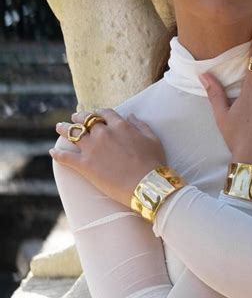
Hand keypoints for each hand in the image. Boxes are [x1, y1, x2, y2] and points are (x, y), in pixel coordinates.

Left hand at [50, 109, 166, 206]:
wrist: (146, 185)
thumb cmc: (153, 163)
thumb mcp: (152, 139)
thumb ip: (140, 125)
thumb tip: (131, 115)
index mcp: (120, 125)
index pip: (104, 113)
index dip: (99, 112)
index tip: (96, 114)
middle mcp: (103, 133)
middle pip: (85, 120)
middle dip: (79, 117)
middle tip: (74, 117)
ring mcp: (92, 148)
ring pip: (72, 133)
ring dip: (64, 129)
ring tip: (59, 127)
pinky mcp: (84, 165)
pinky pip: (66, 157)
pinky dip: (58, 154)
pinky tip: (52, 152)